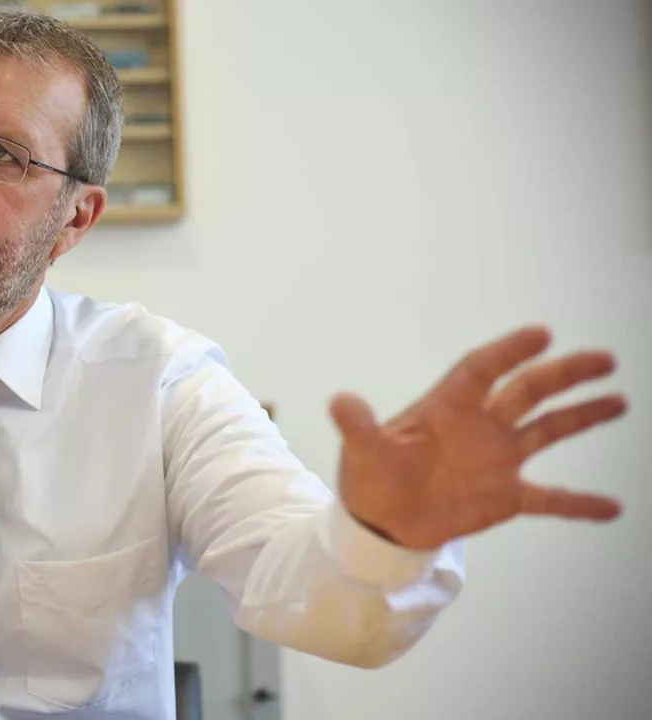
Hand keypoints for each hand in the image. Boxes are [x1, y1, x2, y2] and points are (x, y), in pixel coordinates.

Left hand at [331, 326, 625, 550]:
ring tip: (618, 400)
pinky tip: (612, 507)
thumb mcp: (363, 453)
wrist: (380, 523)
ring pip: (547, 429)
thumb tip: (339, 400)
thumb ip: (358, 427)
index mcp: (446, 408)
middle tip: (604, 359)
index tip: (542, 333)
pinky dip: (580, 503)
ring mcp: (497, 459)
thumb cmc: (370, 479)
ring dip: (581, 415)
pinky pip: (551, 498)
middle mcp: (480, 426)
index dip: (509, 351)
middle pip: (527, 390)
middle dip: (563, 373)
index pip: (482, 370)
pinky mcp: (506, 496)